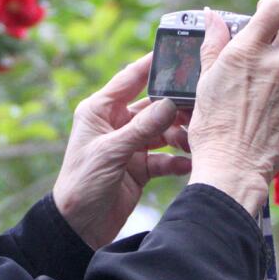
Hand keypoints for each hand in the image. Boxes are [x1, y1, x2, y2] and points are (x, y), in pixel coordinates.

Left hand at [52, 53, 193, 248]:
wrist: (78, 227)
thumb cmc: (82, 184)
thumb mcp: (111, 152)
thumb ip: (141, 128)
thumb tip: (170, 104)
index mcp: (100, 111)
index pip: (130, 78)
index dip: (152, 64)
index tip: (177, 52)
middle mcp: (116, 123)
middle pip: (153, 106)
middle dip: (175, 107)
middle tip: (200, 106)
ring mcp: (129, 145)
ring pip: (163, 131)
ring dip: (180, 136)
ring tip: (196, 140)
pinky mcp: (140, 167)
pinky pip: (164, 158)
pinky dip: (177, 160)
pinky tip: (190, 163)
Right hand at [187, 0, 278, 215]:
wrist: (232, 168)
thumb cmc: (211, 125)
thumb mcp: (205, 81)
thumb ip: (213, 45)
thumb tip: (213, 16)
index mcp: (248, 51)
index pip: (277, 7)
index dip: (271, 6)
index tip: (263, 13)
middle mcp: (274, 65)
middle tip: (264, 52)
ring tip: (262, 87)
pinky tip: (265, 112)